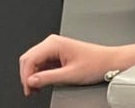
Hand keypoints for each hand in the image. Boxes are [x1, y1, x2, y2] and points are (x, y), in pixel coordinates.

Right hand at [18, 35, 134, 96]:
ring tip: (35, 89)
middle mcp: (51, 43)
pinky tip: (42, 83)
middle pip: (29, 59)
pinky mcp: (57, 54)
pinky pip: (42, 63)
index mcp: (53, 44)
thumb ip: (49, 78)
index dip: (26, 75)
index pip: (30, 59)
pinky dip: (39, 74)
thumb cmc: (96, 64)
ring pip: (34, 61)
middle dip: (27, 75)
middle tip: (30, 90)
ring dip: (32, 75)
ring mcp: (54, 48)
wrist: (109, 61)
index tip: (28, 88)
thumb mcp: (70, 75)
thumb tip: (32, 81)